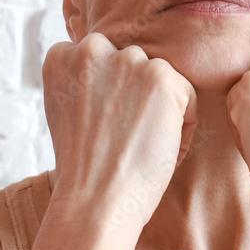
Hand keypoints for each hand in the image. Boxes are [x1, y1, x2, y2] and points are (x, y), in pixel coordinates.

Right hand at [42, 32, 197, 232]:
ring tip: (142, 144)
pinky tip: (161, 148)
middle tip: (126, 137)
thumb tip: (111, 73)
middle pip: (130, 64)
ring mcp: (129, 61)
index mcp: (62, 56)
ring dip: (158, 106)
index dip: (107, 94)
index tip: (105, 125)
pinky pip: (186, 95)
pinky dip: (183, 124)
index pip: (99, 58)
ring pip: (158, 77)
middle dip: (134, 95)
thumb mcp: (65, 111)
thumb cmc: (82, 167)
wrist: (95, 200)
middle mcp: (93, 49)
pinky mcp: (163, 78)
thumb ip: (81, 82)